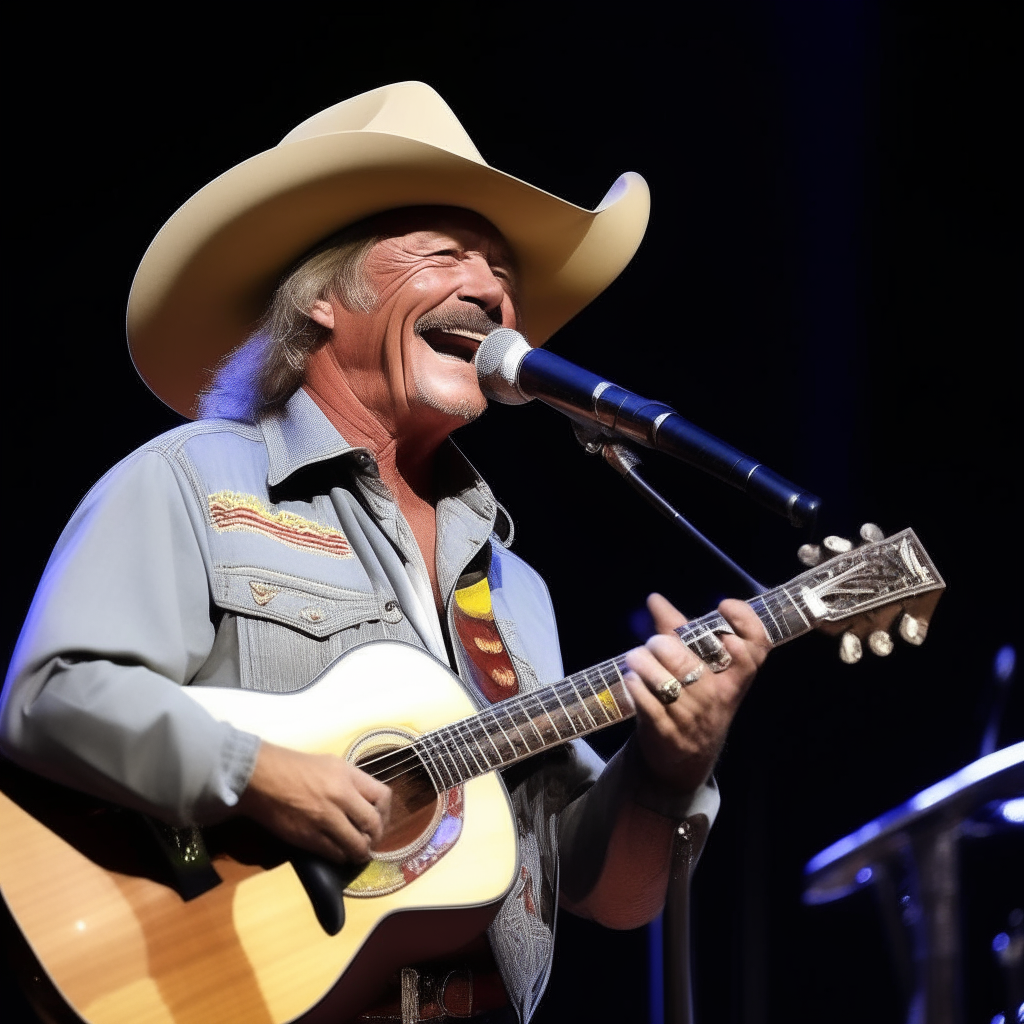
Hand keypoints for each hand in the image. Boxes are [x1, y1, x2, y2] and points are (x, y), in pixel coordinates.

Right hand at [236, 742, 391, 863]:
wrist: (260, 778)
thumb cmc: (293, 767)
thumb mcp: (330, 764)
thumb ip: (350, 782)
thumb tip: (364, 801)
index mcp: (348, 774)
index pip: (383, 796)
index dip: (385, 812)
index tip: (379, 820)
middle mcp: (342, 796)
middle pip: (373, 824)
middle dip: (375, 837)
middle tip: (370, 841)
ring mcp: (326, 818)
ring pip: (357, 845)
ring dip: (360, 852)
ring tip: (357, 853)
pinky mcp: (309, 837)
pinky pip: (335, 854)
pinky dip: (341, 857)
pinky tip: (339, 855)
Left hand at [624, 593, 769, 794]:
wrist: (681, 758)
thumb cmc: (691, 700)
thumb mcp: (696, 668)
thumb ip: (677, 631)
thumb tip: (655, 599)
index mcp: (734, 679)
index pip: (757, 648)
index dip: (745, 623)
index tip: (723, 606)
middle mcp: (718, 696)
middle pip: (692, 659)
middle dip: (663, 645)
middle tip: (654, 643)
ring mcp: (694, 716)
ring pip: (665, 679)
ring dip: (642, 663)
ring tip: (635, 659)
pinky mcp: (667, 731)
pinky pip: (646, 700)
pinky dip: (634, 685)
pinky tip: (631, 679)